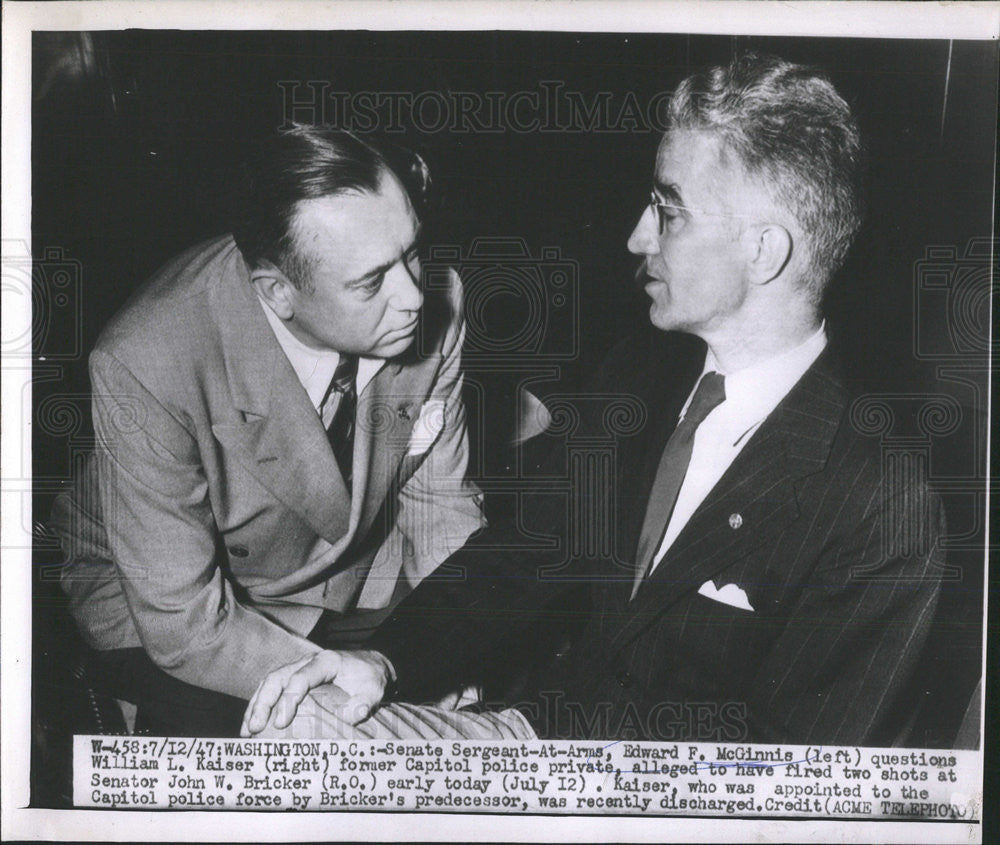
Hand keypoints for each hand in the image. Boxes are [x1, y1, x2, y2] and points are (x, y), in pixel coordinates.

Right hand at [240, 649, 392, 736]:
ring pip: (270, 681)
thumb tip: (351, 717)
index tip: (280, 724)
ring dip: (256, 705)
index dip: (288, 700)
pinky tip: (252, 724)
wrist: (370, 665)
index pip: (301, 678)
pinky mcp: (294, 677)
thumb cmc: (370, 678)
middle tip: (254, 729)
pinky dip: (259, 704)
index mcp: (326, 662)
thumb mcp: (374, 689)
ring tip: (246, 731)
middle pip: (277, 677)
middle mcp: (308, 661)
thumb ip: (364, 702)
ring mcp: (299, 667)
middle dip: (263, 703)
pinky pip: (272, 687)